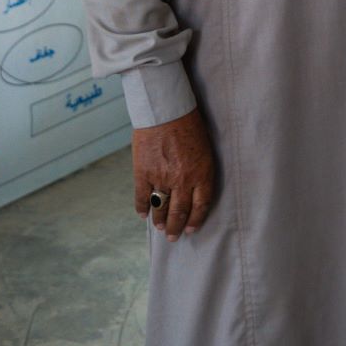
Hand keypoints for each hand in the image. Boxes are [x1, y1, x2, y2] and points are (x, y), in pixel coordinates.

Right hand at [132, 109, 215, 240]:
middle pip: (180, 212)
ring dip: (160, 221)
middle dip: (176, 227)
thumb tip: (193, 188)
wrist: (165, 108)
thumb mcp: (204, 148)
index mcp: (201, 173)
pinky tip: (143, 215)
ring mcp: (161, 177)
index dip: (195, 220)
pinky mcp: (143, 172)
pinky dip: (142, 208)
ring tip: (160, 228)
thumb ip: (199, 170)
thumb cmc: (189, 123)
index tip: (191, 229)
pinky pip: (142, 197)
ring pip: (161, 208)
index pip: (201, 206)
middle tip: (174, 237)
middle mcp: (183, 180)